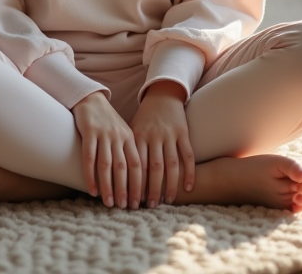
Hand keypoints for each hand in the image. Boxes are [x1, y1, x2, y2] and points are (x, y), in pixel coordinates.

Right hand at [71, 92, 141, 208]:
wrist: (91, 99)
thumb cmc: (108, 121)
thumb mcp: (123, 133)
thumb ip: (128, 152)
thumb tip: (135, 179)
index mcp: (130, 138)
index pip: (138, 165)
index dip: (139, 184)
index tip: (139, 201)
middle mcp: (119, 137)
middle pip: (124, 168)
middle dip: (125, 189)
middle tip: (125, 207)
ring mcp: (104, 134)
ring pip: (107, 165)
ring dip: (108, 186)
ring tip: (109, 203)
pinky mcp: (89, 132)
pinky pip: (89, 157)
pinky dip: (90, 176)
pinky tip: (92, 190)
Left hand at [130, 80, 194, 206]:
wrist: (162, 95)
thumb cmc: (144, 119)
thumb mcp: (131, 130)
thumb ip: (126, 150)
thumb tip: (112, 176)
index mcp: (137, 137)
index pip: (135, 165)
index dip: (134, 184)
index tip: (132, 200)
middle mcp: (153, 136)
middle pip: (153, 168)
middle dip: (151, 189)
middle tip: (149, 206)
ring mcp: (169, 134)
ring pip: (171, 164)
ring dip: (169, 185)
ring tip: (167, 201)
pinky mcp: (183, 132)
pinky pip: (187, 155)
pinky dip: (189, 172)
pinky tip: (188, 188)